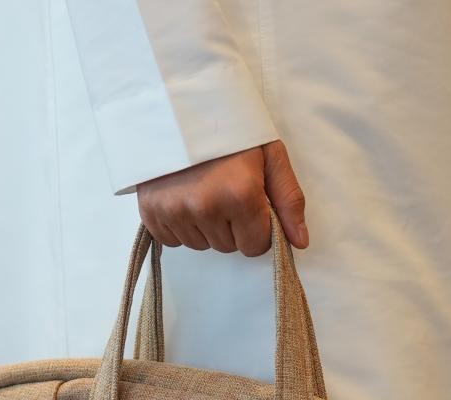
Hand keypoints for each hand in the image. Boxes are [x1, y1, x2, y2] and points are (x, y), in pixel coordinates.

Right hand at [137, 140, 307, 256]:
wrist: (175, 102)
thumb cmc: (229, 125)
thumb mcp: (269, 154)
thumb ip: (289, 200)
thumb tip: (300, 241)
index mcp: (239, 194)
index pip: (256, 246)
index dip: (258, 227)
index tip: (251, 202)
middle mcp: (205, 207)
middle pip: (229, 247)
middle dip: (232, 226)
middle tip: (224, 188)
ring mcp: (174, 211)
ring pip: (202, 245)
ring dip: (207, 226)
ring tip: (202, 188)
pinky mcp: (150, 212)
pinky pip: (174, 240)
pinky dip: (181, 224)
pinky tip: (182, 195)